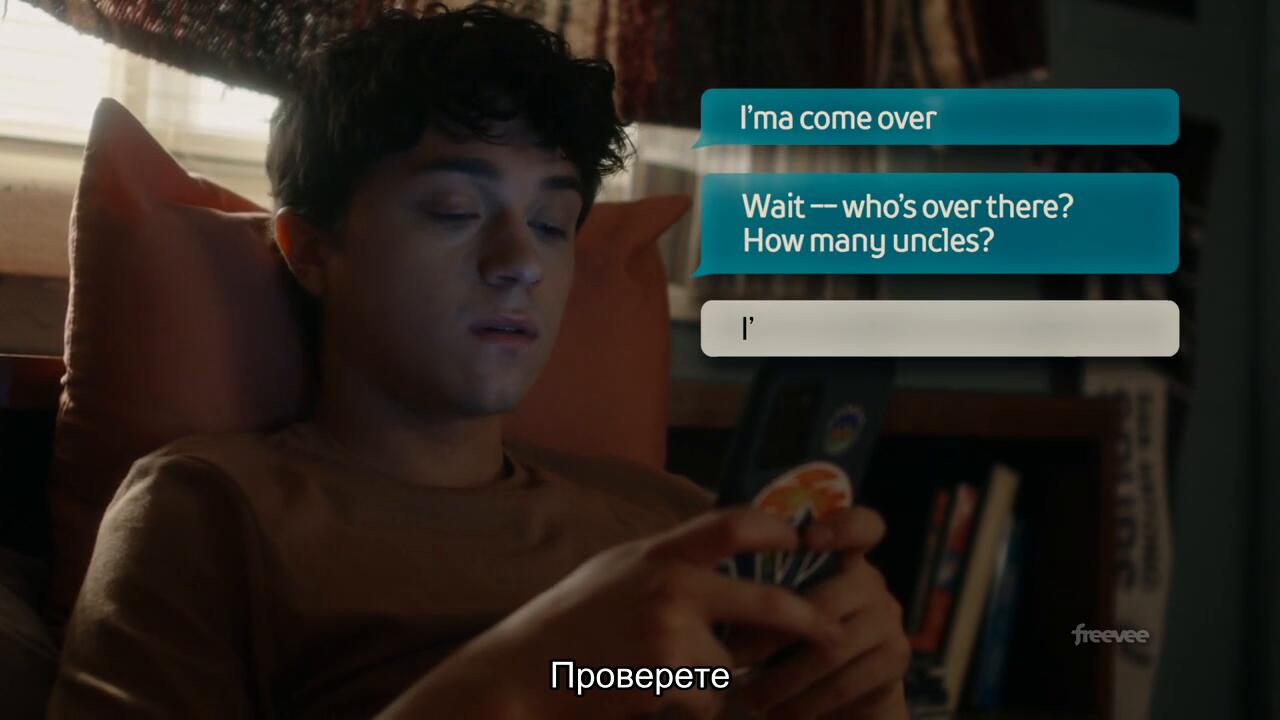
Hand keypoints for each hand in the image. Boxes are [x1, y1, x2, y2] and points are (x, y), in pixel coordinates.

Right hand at [382, 508, 844, 719]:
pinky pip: (706, 700)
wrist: (518, 672)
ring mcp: (670, 632)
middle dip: (808, 622)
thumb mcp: (614, 571)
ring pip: (728, 667)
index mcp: (657, 553)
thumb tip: (717, 555)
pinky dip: (688, 707)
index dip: (775, 530)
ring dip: (710, 683)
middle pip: (765, 602)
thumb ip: (664, 563)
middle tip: (833, 633)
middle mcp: (670, 585)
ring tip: (652, 679)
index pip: (732, 524)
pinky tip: (644, 698)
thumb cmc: (565, 625)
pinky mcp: (666, 678)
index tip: (800, 539)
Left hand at [733, 507, 910, 719]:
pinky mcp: (896, 660)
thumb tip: (721, 604)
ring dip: (783, 680)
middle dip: (772, 636)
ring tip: (749, 698)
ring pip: (831, 650)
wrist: (848, 696)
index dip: (842, 526)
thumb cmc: (795, 643)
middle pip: (826, 602)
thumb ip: (766, 594)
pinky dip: (805, 703)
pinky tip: (779, 713)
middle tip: (734, 659)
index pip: (861, 526)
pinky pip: (845, 684)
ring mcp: (889, 620)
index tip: (810, 538)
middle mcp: (872, 583)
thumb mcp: (783, 611)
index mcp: (843, 558)